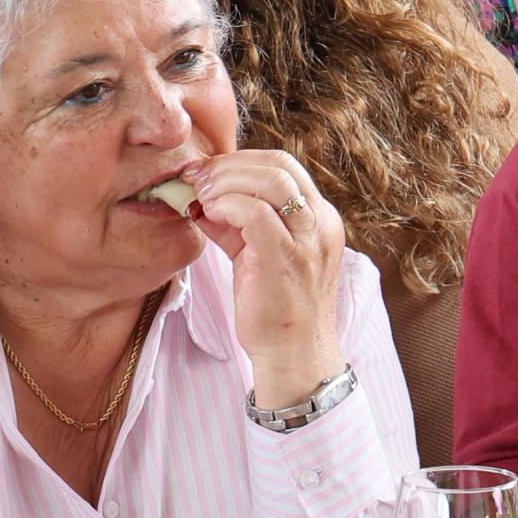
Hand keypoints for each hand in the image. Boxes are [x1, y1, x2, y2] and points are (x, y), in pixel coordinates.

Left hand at [183, 150, 344, 404]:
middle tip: (196, 177)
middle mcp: (321, 224)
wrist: (294, 356)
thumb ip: (235, 225)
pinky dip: (227, 205)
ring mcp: (307, 241)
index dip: (242, 161)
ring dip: (226, 181)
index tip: (207, 172)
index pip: (285, 166)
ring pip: (270, 181)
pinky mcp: (285, 259)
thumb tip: (199, 198)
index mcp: (320, 219)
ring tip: (201, 195)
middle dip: (230, 165)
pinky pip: (255, 212)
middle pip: (278, 165)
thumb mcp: (258, 256)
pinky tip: (209, 214)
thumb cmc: (275, 310)